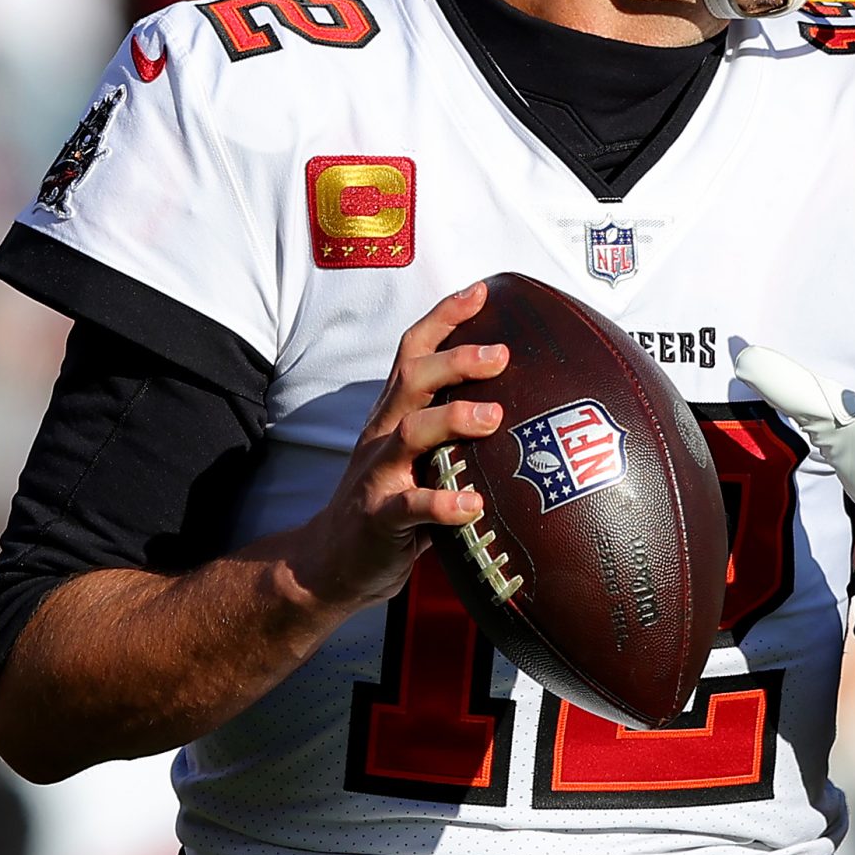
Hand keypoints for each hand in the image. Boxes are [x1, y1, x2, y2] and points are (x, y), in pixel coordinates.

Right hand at [301, 283, 509, 610]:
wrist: (330, 561)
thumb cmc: (390, 503)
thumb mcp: (418, 458)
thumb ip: (453, 432)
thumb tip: (524, 407)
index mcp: (393, 414)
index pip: (412, 352)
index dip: (443, 318)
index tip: (480, 292)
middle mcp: (383, 435)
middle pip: (413, 380)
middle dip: (456, 361)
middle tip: (501, 353)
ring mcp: (378, 474)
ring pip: (411, 433)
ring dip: (453, 419)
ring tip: (494, 417)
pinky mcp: (379, 518)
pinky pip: (411, 507)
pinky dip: (443, 504)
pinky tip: (474, 505)